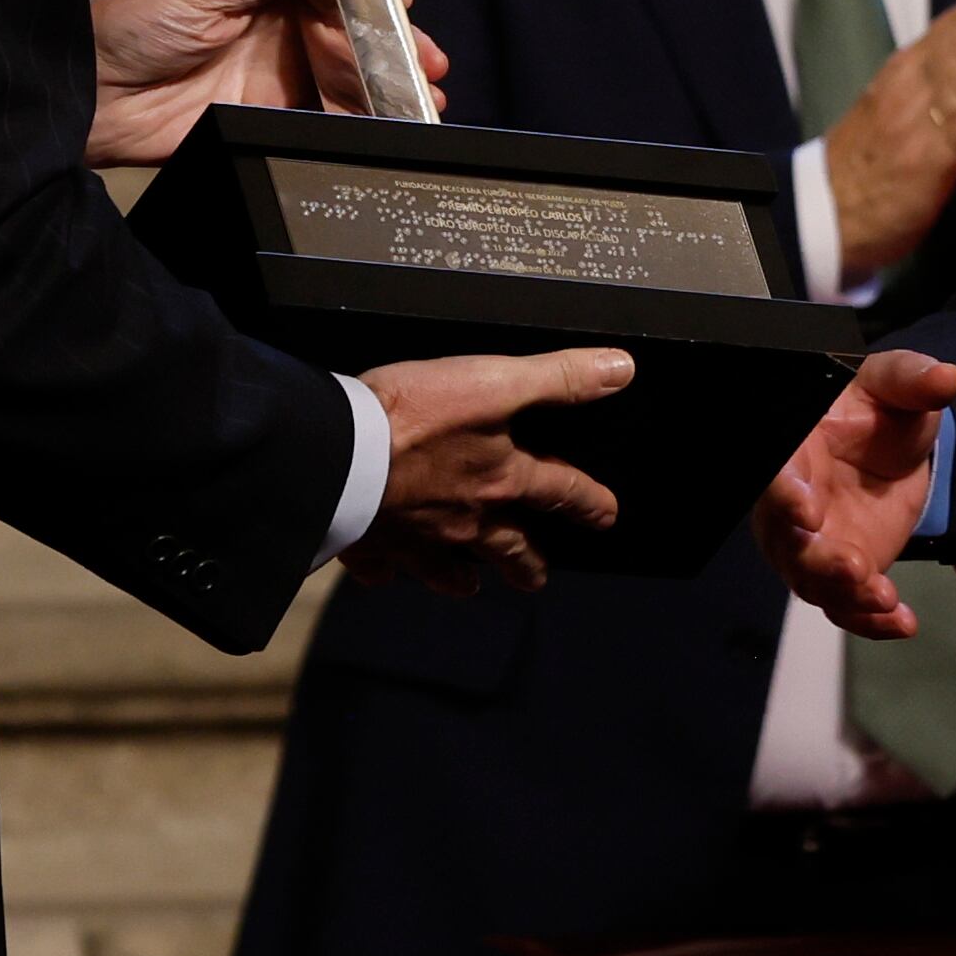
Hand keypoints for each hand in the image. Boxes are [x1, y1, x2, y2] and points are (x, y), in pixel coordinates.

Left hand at [85, 0, 445, 167]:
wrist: (95, 97)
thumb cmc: (134, 24)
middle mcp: (280, 11)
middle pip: (354, 18)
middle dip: (394, 34)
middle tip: (424, 55)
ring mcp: (282, 60)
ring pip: (352, 63)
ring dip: (392, 74)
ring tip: (426, 90)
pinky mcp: (276, 106)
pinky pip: (331, 107)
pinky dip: (366, 112)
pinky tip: (396, 117)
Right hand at [348, 347, 627, 595]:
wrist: (336, 452)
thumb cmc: (414, 416)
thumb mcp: (497, 382)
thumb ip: (558, 378)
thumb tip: (619, 370)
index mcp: (502, 480)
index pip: (561, 492)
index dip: (589, 501)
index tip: (605, 514)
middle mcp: (466, 519)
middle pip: (508, 548)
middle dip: (527, 563)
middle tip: (537, 576)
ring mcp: (417, 537)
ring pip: (448, 569)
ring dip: (463, 577)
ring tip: (472, 585)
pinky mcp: (369, 541)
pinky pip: (382, 566)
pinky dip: (386, 572)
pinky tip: (384, 574)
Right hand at [753, 346, 955, 639]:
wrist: (892, 450)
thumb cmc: (878, 411)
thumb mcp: (897, 386)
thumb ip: (913, 380)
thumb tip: (947, 376)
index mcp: (794, 453)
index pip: (777, 476)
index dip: (784, 495)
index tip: (806, 510)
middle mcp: (792, 507)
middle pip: (788, 542)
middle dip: (817, 560)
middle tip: (852, 568)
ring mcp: (816, 547)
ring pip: (815, 582)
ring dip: (847, 597)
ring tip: (884, 600)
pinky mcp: (846, 576)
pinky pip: (849, 607)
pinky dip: (872, 622)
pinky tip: (903, 624)